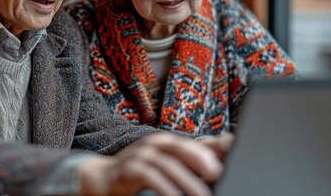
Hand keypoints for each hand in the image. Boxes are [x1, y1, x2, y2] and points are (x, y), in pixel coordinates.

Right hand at [79, 132, 233, 195]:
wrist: (102, 179)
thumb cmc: (139, 173)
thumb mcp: (164, 165)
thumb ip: (186, 164)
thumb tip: (217, 165)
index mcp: (166, 142)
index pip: (192, 143)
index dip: (210, 149)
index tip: (227, 161)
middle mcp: (153, 144)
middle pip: (180, 148)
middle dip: (200, 159)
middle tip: (218, 174)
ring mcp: (140, 155)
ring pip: (168, 165)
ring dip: (187, 182)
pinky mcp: (129, 169)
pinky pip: (151, 177)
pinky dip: (166, 189)